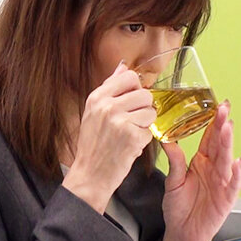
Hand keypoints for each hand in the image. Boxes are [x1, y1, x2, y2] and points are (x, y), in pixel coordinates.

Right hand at [62, 62, 155, 212]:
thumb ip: (109, 88)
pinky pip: (149, 131)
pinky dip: (143, 140)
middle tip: (132, 122)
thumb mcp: (93, 111)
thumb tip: (123, 66)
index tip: (132, 101)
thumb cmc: (93, 144)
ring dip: (145, 125)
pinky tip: (129, 146)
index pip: (129, 76)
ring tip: (130, 134)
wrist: (89, 174)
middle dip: (143, 109)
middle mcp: (107, 106)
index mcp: (97, 97)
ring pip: (150, 112)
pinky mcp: (132, 137)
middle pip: (145, 94)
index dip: (136, 88)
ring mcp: (120, 121)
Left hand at [161, 101, 240, 240]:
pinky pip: (233, 185)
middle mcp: (214, 169)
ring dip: (228, 144)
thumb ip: (174, 161)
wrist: (182, 233)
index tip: (216, 105)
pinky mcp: (226, 199)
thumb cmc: (179, 208)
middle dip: (222, 127)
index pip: (210, 138)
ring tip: (227, 128)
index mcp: (202, 162)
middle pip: (220, 145)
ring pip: (227, 160)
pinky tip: (236, 163)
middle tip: (224, 109)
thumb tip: (167, 139)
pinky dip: (236, 174)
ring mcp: (222, 183)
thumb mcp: (172, 181)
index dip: (213, 122)